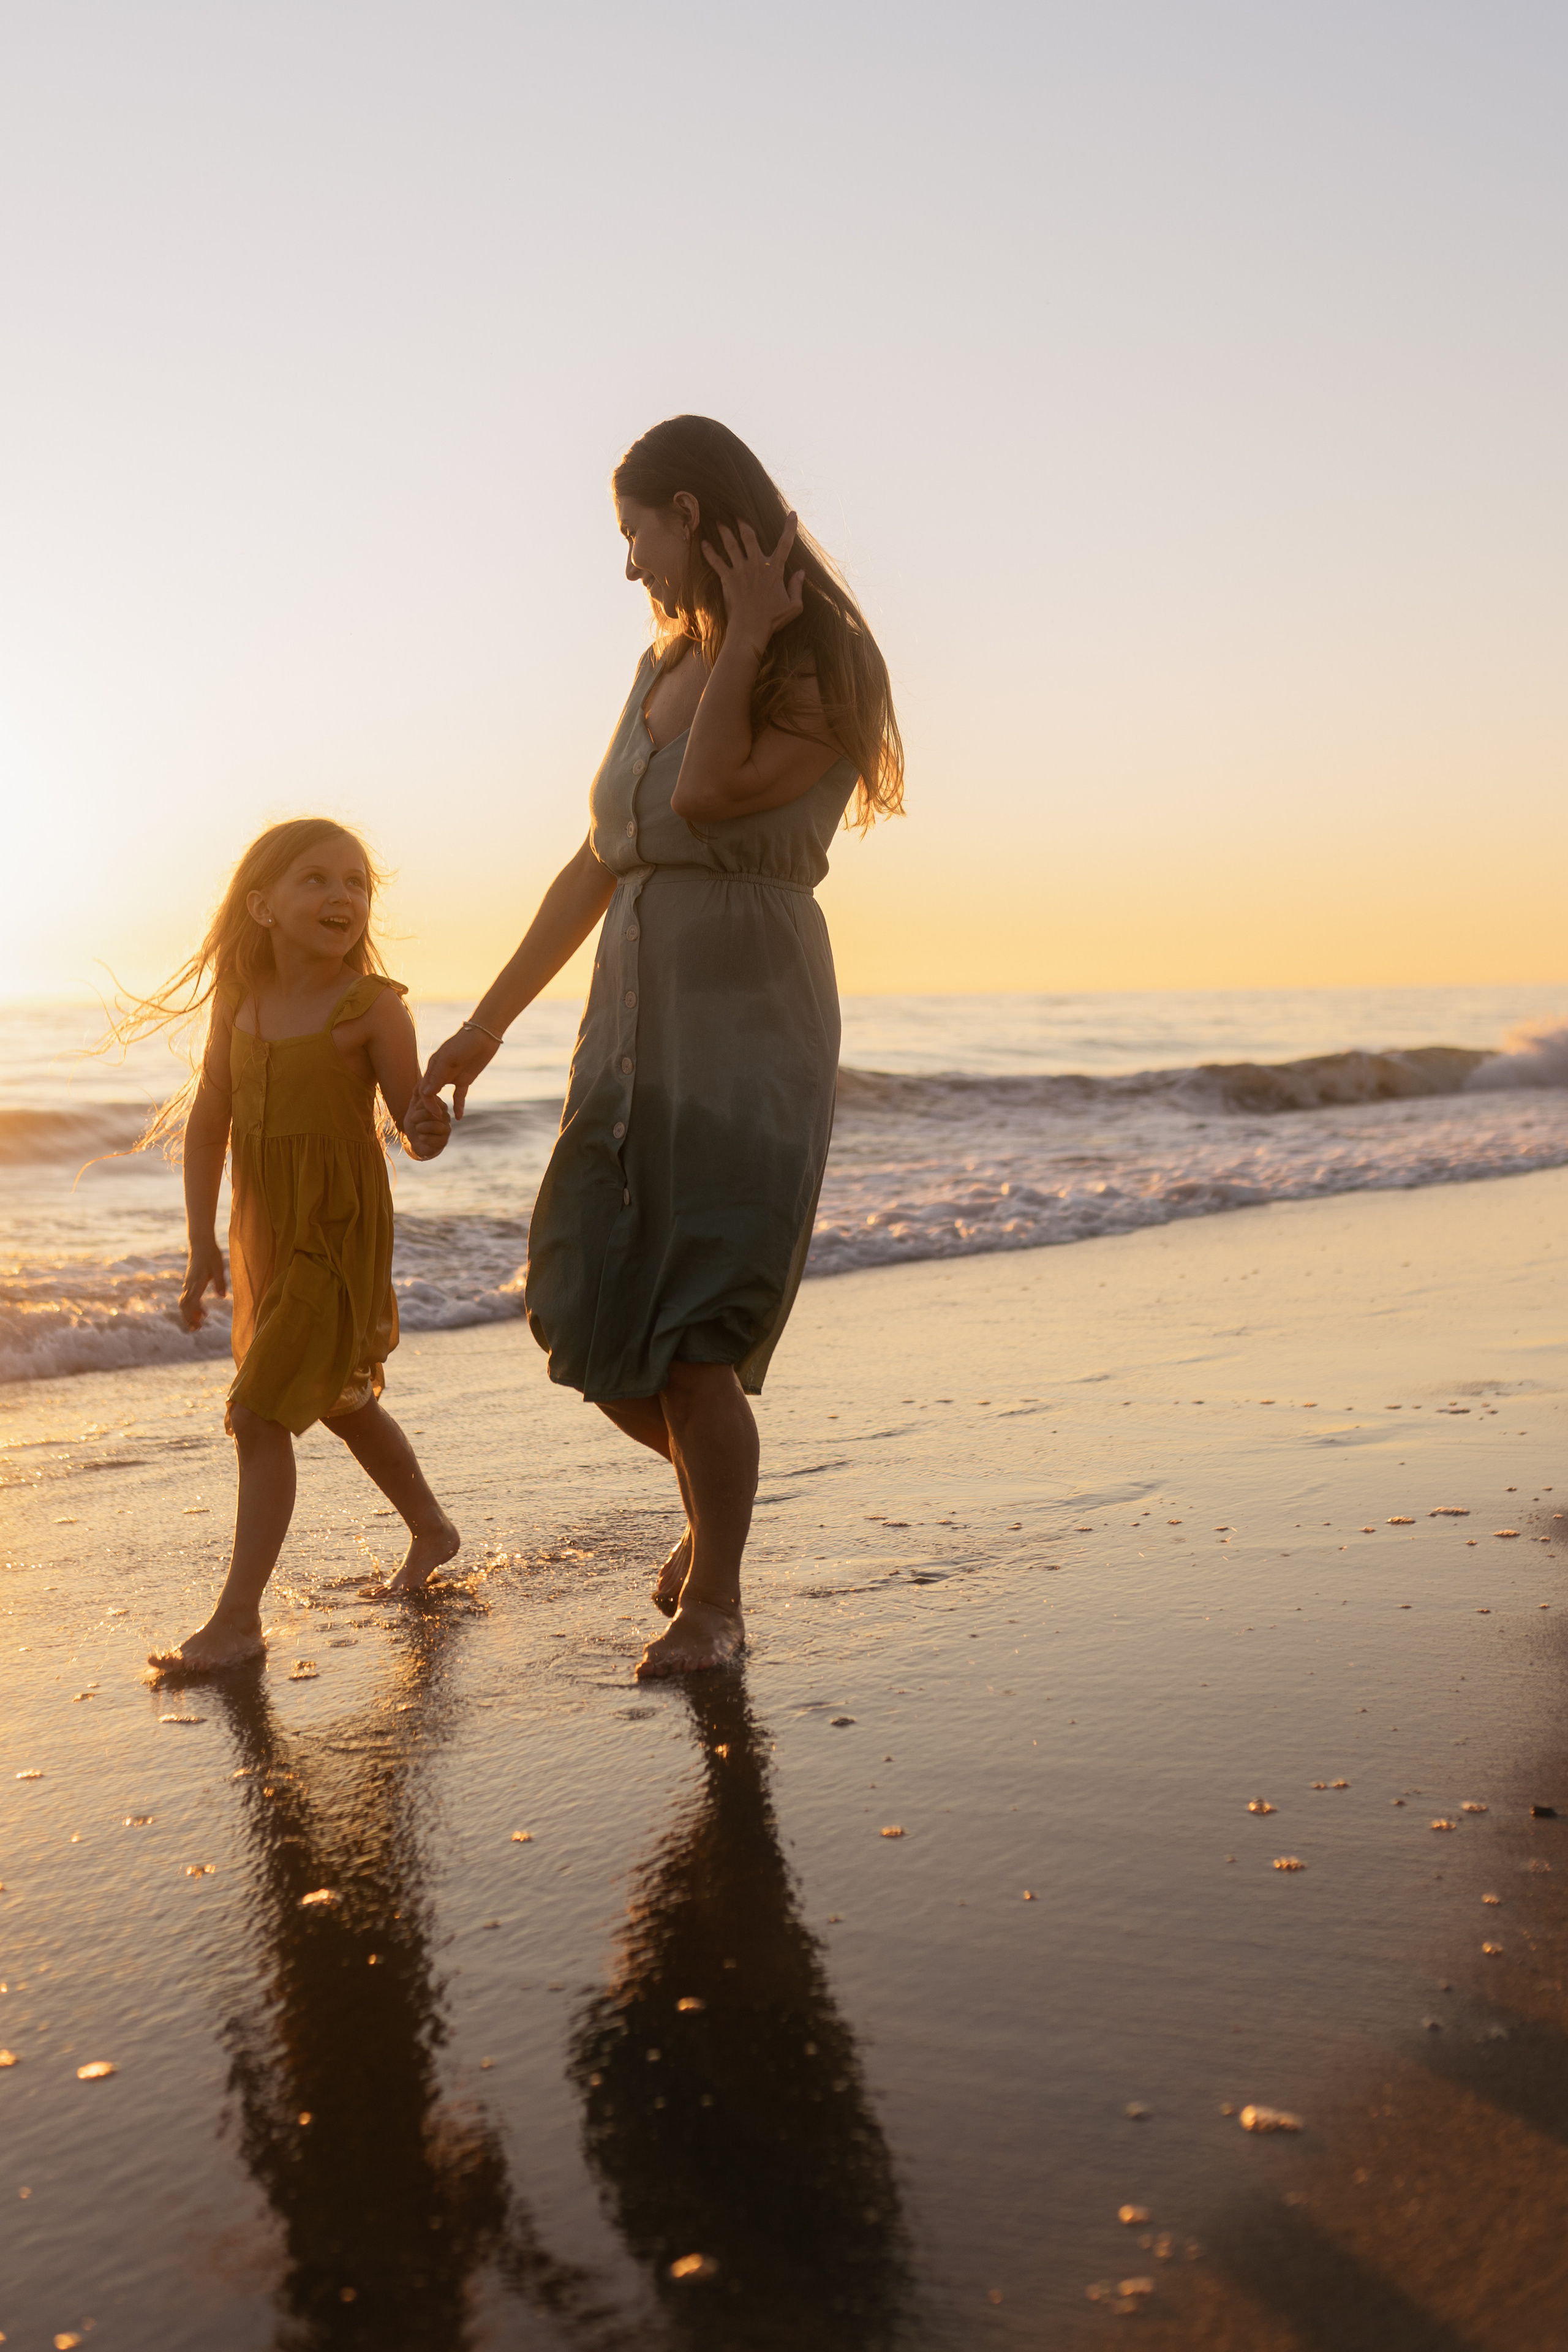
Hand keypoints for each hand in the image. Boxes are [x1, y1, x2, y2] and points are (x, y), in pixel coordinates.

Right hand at [179, 1237, 226, 1330]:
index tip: (202, 1322)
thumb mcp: (219, 1267)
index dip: (195, 1314)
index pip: (191, 1302)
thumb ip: (220, 1281)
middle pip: (184, 1305)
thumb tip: (223, 1297)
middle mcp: (190, 1284)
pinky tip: (201, 1312)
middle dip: (189, 1318)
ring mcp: (188, 1283)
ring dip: (189, 1314)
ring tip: (198, 1324)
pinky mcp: (190, 1282)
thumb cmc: (211, 1254)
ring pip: (184, 1302)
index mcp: (197, 1282)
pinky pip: (187, 1298)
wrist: (200, 1242)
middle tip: (197, 1329)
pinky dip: (191, 1307)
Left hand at [402, 1091, 451, 1160]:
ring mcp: (446, 1129)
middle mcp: (446, 1117)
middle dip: (418, 1116)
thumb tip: (420, 1084)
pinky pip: (435, 1139)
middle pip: (433, 1113)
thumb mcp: (413, 1108)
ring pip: (434, 1126)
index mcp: (440, 1107)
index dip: (421, 1104)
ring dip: (420, 1128)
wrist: (413, 1141)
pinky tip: (421, 1138)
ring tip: (417, 1128)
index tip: (415, 1108)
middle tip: (413, 1119)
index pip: (434, 1101)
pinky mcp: (444, 1141)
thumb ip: (417, 1096)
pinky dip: (423, 1138)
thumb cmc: (414, 1123)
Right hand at [419, 1026, 498, 1120]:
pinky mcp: (465, 1080)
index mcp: (432, 1067)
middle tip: (437, 1121)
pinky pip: (459, 1096)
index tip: (435, 1114)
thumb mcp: (448, 1058)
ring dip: (442, 1107)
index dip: (427, 1103)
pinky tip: (459, 1117)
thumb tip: (425, 1093)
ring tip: (444, 1121)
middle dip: (431, 1108)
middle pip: (430, 1094)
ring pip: (443, 1096)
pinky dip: (458, 1106)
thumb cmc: (463, 1043)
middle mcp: (440, 1074)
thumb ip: (437, 1075)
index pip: (424, 1089)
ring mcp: (452, 1077)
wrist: (484, 1035)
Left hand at [702, 514, 804, 656]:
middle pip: (749, 536)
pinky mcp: (728, 580)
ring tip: (718, 519)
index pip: (785, 544)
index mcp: (775, 570)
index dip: (790, 528)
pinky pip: (716, 562)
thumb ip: (798, 587)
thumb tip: (802, 572)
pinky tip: (702, 542)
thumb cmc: (773, 620)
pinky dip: (708, 552)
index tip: (792, 514)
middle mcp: (757, 565)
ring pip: (731, 545)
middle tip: (737, 510)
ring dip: (724, 531)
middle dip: (743, 521)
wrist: (750, 630)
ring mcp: (741, 571)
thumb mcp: (794, 606)